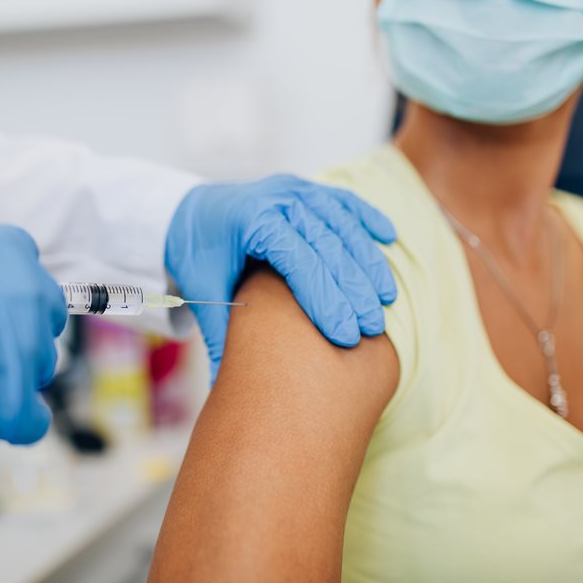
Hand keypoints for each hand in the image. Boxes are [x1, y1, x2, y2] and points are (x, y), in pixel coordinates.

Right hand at [0, 226, 65, 464]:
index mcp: (9, 251)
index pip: (26, 267)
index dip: (3, 291)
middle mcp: (32, 296)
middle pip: (44, 317)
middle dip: (18, 331)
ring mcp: (30, 352)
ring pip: (40, 365)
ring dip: (11, 373)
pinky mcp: (18, 404)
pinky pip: (34, 418)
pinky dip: (14, 420)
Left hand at [166, 176, 396, 376]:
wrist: (193, 213)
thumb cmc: (200, 256)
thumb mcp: (204, 291)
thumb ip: (220, 336)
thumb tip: (224, 392)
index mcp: (250, 220)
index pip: (296, 260)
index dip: (324, 298)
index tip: (345, 335)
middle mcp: (276, 199)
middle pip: (326, 243)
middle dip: (353, 287)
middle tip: (373, 327)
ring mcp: (295, 190)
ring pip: (342, 222)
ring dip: (368, 259)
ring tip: (386, 298)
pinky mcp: (308, 189)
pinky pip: (344, 202)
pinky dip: (368, 218)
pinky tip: (389, 238)